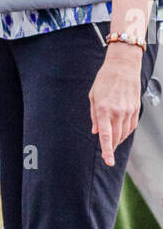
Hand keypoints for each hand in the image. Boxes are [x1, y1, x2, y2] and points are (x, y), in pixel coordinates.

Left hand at [89, 42, 142, 165]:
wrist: (123, 66)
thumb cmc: (104, 80)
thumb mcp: (93, 97)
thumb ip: (93, 116)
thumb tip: (95, 132)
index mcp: (103, 110)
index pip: (106, 136)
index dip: (107, 151)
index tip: (108, 162)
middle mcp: (117, 112)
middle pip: (116, 137)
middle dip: (111, 146)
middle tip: (107, 151)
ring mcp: (128, 110)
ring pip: (124, 133)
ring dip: (118, 139)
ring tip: (113, 140)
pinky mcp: (136, 108)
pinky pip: (131, 126)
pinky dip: (126, 132)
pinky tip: (121, 131)